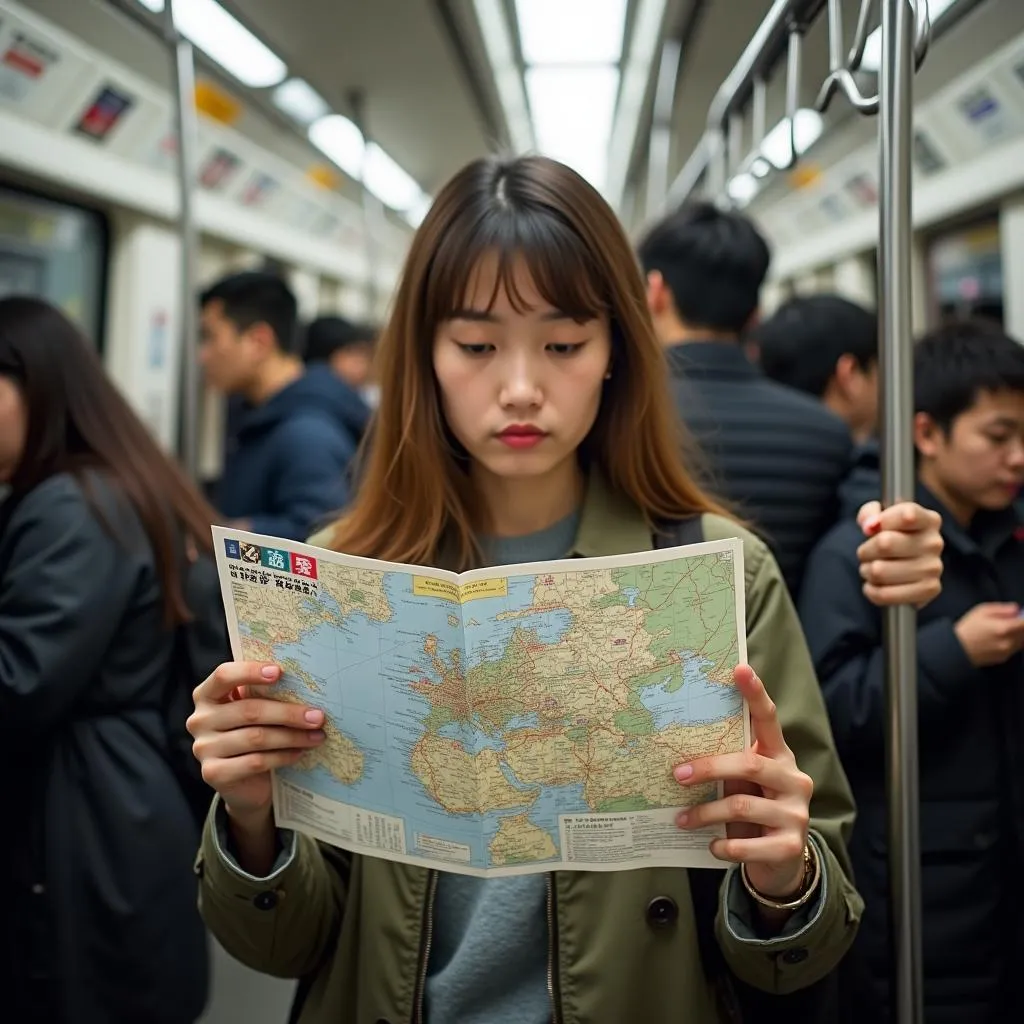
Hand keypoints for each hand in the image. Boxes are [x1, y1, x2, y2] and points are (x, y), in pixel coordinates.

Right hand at [187, 661, 324, 824]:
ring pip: (256, 737)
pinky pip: (255, 761)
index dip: (251, 672)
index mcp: (207, 695)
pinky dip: (282, 756)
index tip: (280, 672)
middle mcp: (199, 719)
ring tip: (317, 735)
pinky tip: (299, 752)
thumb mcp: (255, 709)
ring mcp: (203, 748)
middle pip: (249, 710)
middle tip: (317, 716)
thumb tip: (301, 681)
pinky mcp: (213, 773)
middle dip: (288, 713)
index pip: (224, 676)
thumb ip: (265, 694)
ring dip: (292, 736)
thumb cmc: (252, 732)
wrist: (244, 781)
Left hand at [673, 665, 812, 899]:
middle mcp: (794, 779)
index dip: (755, 694)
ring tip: (681, 819)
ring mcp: (796, 813)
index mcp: (779, 756)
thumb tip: (678, 752)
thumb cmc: (752, 811)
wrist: (780, 863)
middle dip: (710, 768)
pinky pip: (748, 844)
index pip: (768, 719)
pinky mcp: (790, 845)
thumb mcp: (742, 784)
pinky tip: (711, 846)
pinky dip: (724, 845)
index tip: (739, 668)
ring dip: (706, 813)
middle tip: (678, 775)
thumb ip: (727, 764)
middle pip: (750, 763)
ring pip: (743, 804)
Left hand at [856, 501, 942, 607]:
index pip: (906, 515)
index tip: (874, 528)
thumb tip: (871, 526)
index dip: (882, 520)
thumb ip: (870, 514)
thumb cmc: (889, 536)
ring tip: (871, 569)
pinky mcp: (928, 590)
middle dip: (865, 550)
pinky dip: (871, 590)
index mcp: (928, 520)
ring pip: (880, 570)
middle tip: (866, 553)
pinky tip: (874, 585)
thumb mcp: (877, 516)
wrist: (904, 564)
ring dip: (866, 571)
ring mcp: (934, 568)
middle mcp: (934, 543)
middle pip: (885, 543)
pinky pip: (885, 594)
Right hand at [954, 603, 1023, 666]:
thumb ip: (1001, 609)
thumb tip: (1016, 609)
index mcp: (1004, 628)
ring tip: (1006, 629)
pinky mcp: (1003, 658)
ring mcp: (1007, 651)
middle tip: (1013, 621)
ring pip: (1022, 642)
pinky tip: (1001, 638)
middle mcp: (1008, 641)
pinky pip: (1015, 649)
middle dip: (1022, 626)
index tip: (1021, 615)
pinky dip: (1013, 642)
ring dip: (1019, 634)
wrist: (956, 648)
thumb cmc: (967, 627)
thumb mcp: (981, 611)